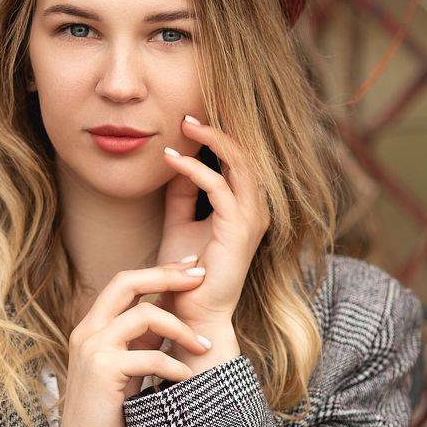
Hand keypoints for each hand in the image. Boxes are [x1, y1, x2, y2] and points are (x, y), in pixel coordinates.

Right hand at [52, 260, 216, 426]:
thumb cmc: (107, 418)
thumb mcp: (124, 370)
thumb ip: (139, 342)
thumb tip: (169, 318)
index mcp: (91, 328)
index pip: (125, 282)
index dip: (159, 271)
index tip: (190, 267)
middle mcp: (88, 332)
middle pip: (128, 281)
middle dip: (168, 275)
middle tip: (201, 276)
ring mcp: (93, 349)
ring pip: (145, 315)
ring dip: (181, 329)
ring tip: (204, 346)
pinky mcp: (104, 371)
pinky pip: (152, 357)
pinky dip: (176, 366)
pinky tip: (188, 377)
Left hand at [155, 114, 271, 327]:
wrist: (192, 313)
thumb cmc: (186, 273)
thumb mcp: (180, 221)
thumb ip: (182, 192)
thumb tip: (176, 158)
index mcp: (245, 206)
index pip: (239, 159)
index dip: (219, 135)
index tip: (189, 117)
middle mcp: (255, 209)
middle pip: (246, 153)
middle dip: (219, 128)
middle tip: (188, 113)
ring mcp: (251, 218)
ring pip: (239, 163)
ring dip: (211, 139)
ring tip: (184, 123)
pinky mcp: (239, 229)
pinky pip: (218, 186)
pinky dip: (193, 168)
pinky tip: (171, 158)